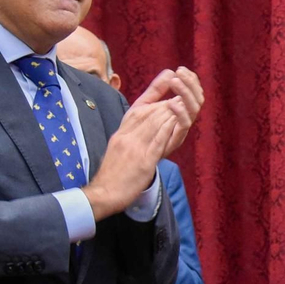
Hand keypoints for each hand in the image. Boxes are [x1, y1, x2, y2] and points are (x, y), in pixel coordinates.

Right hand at [82, 99, 181, 220]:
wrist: (103, 194)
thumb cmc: (112, 175)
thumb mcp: (117, 150)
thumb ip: (128, 137)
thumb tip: (141, 128)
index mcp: (120, 134)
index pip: (136, 111)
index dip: (151, 98)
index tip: (163, 89)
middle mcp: (126, 137)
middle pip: (146, 114)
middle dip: (164, 104)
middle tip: (179, 96)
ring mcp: (134, 148)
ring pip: (153, 124)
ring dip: (169, 112)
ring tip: (181, 103)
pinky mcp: (143, 162)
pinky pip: (157, 142)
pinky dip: (167, 129)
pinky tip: (176, 121)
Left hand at [134, 66, 202, 155]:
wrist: (129, 155)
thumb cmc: (137, 129)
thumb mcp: (144, 105)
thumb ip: (157, 89)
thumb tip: (170, 71)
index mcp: (180, 110)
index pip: (193, 91)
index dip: (191, 80)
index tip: (180, 69)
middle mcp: (184, 119)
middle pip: (198, 99)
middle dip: (191, 84)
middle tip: (180, 73)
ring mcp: (181, 129)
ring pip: (194, 109)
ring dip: (187, 93)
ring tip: (176, 82)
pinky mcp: (176, 139)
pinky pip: (184, 125)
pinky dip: (181, 112)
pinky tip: (172, 102)